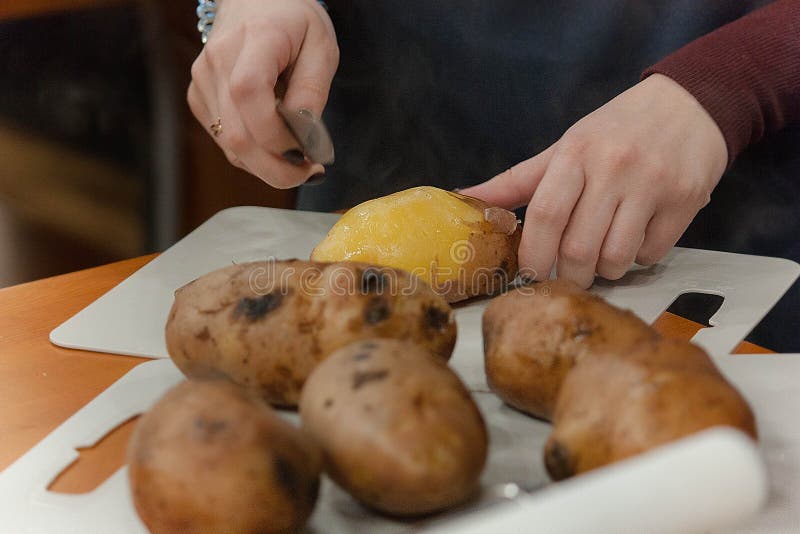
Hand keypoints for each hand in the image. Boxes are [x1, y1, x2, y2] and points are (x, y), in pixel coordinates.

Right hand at [188, 0, 338, 187]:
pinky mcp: (198, 98)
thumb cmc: (293, 21)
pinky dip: (252, 153)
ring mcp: (202, 81)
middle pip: (237, 135)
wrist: (254, 1)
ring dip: (267, 165)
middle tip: (309, 172)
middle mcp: (217, 62)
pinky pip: (225, 142)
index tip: (307, 154)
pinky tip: (273, 142)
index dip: (276, 136)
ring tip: (297, 156)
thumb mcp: (321, 47)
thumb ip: (312, 92)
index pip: (249, 95)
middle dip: (276, 169)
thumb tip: (305, 140)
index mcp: (252, 41)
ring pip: (230, 146)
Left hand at [462, 74, 727, 287]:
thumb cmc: (617, 130)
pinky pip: (651, 254)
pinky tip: (635, 239)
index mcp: (576, 153)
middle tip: (567, 274)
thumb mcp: (565, 146)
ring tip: (602, 256)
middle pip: (579, 248)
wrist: (691, 103)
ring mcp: (653, 184)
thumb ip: (517, 180)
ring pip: (615, 258)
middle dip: (569, 274)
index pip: (546, 215)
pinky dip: (638, 259)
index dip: (533, 255)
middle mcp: (614, 168)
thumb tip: (463, 198)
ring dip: (604, 271)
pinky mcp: (685, 201)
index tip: (529, 273)